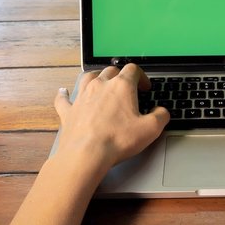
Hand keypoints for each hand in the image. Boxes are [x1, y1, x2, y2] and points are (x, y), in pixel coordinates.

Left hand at [53, 64, 169, 171]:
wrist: (86, 154)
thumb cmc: (117, 140)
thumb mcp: (151, 129)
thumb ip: (161, 116)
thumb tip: (162, 111)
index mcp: (121, 86)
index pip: (133, 70)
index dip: (142, 76)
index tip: (145, 87)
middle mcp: (100, 85)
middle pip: (111, 70)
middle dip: (121, 75)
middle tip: (127, 87)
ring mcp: (82, 96)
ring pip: (88, 77)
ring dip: (96, 77)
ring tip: (101, 82)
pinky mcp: (69, 111)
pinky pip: (64, 98)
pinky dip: (64, 94)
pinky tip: (63, 92)